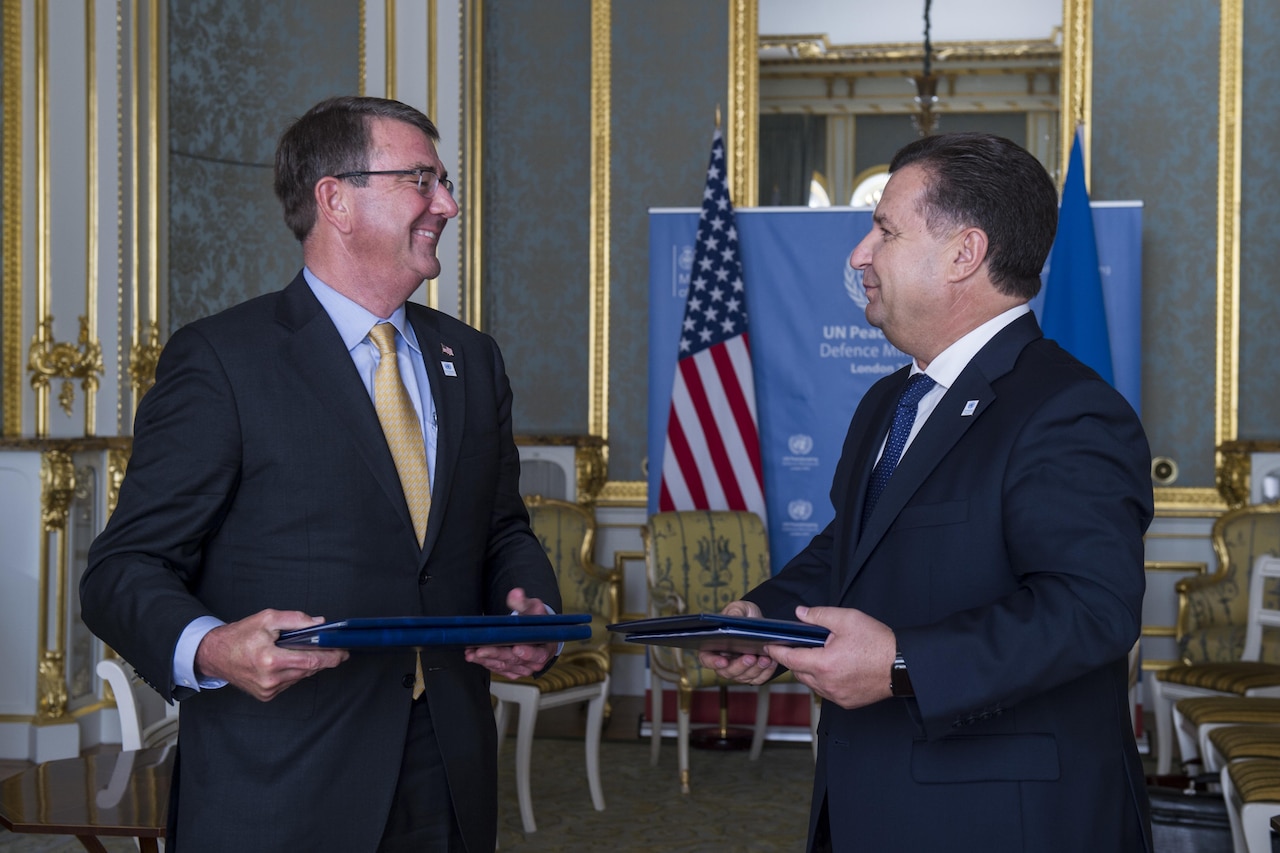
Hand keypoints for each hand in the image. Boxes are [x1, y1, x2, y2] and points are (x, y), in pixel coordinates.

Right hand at [194, 609, 347, 701]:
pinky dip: (295, 672)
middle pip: (308, 670)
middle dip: (323, 659)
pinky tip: (290, 661)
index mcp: (270, 660)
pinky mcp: (266, 695)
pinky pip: (290, 683)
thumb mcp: (267, 618)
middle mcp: (270, 679)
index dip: (331, 657)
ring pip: (300, 677)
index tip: (344, 652)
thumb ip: (296, 620)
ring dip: (308, 665)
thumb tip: (320, 624)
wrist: (214, 654)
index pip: (310, 661)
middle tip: (334, 648)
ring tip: (308, 651)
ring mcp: (267, 690)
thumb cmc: (239, 635)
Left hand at [465, 588, 555, 678]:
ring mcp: (521, 668)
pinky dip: (485, 662)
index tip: (516, 648)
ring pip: (503, 665)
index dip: (528, 652)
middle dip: (496, 654)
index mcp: (545, 648)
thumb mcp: (533, 608)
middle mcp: (534, 662)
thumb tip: (516, 594)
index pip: (538, 654)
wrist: (534, 633)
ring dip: (486, 659)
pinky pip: (497, 668)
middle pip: (514, 660)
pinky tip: (474, 656)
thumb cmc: (535, 621)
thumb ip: (523, 602)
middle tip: (481, 650)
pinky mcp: (510, 670)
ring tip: (472, 653)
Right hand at [698, 600, 777, 685]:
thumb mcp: (738, 608)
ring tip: (765, 658)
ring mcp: (738, 669)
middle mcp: (724, 660)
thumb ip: (734, 612)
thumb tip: (733, 618)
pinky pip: (758, 678)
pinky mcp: (752, 674)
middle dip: (739, 666)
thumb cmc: (743, 614)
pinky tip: (771, 661)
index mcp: (713, 645)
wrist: (758, 621)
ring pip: (743, 677)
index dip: (713, 662)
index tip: (723, 661)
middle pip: (726, 671)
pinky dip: (765, 672)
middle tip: (751, 657)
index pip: (706, 658)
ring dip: (755, 669)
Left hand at [764, 605, 895, 709]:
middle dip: (797, 659)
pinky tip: (835, 668)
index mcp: (824, 664)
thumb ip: (819, 615)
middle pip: (800, 672)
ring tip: (823, 655)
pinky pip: (826, 692)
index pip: (791, 659)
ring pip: (812, 683)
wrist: (902, 665)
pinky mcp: (847, 702)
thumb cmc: (878, 643)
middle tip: (804, 645)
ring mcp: (837, 696)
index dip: (777, 652)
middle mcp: (828, 684)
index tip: (770, 646)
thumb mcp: (847, 619)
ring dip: (811, 671)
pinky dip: (824, 681)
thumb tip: (801, 614)